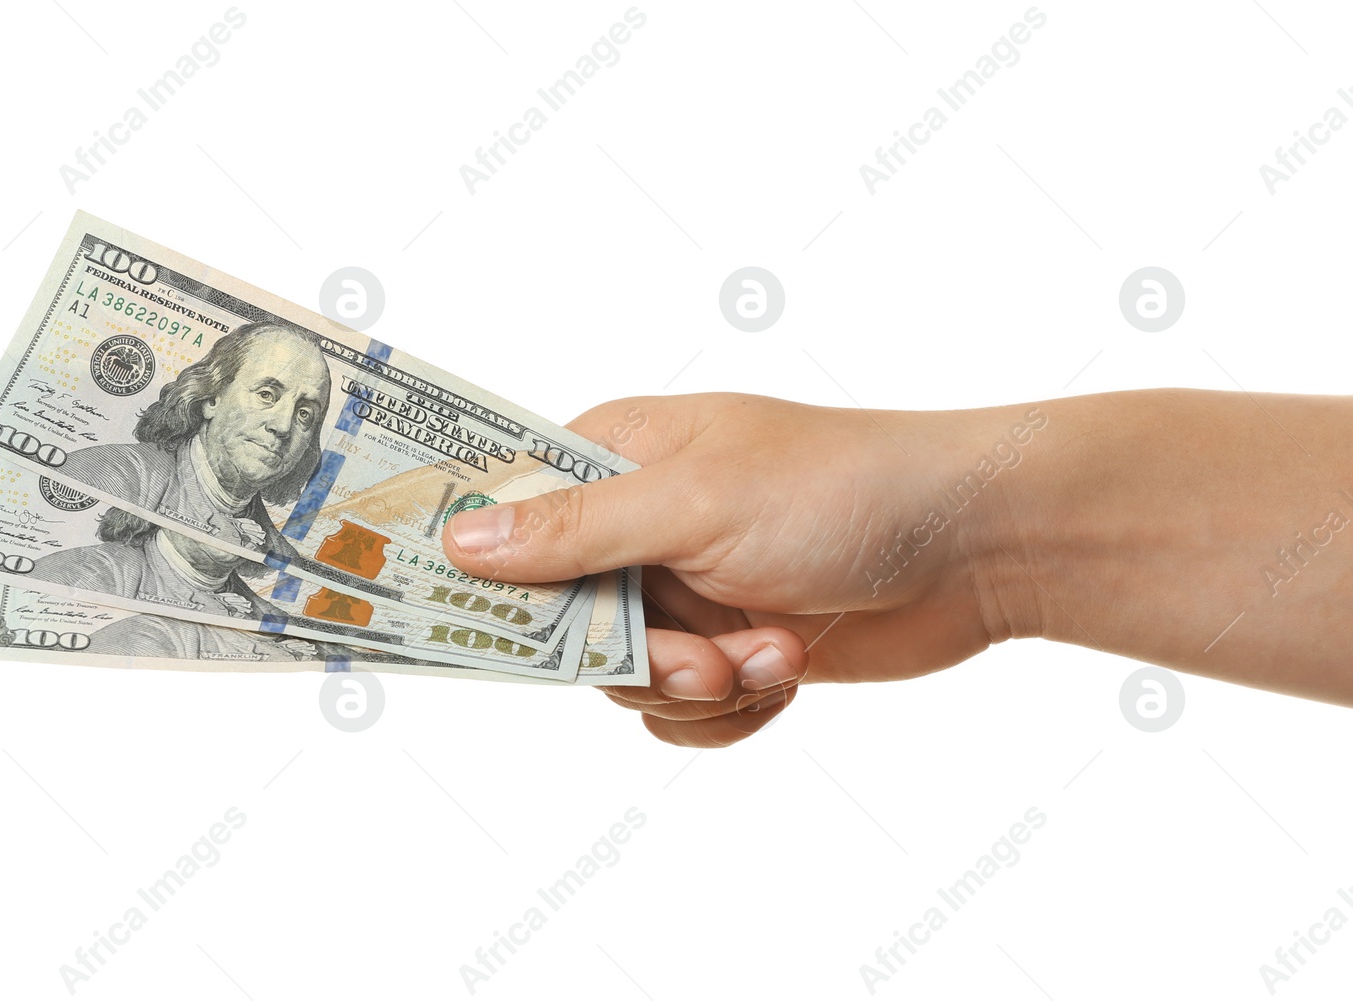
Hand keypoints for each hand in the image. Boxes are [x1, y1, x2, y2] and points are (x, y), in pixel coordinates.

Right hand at [443, 393, 1025, 746]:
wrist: (978, 545)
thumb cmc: (841, 487)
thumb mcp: (695, 502)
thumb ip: (575, 530)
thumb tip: (459, 541)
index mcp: (617, 457)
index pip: (507, 517)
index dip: (485, 574)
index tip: (459, 621)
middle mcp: (640, 525)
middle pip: (559, 622)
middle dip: (633, 656)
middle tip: (701, 658)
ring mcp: (686, 590)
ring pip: (623, 678)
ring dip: (698, 686)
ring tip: (770, 656)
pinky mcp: (731, 648)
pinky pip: (681, 712)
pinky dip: (730, 711)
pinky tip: (785, 674)